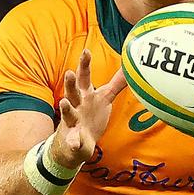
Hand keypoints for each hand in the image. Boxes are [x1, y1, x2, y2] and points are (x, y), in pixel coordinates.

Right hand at [51, 48, 126, 166]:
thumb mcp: (104, 98)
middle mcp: (76, 105)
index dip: (84, 64)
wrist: (75, 143)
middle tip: (69, 72)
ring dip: (66, 108)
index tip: (85, 51)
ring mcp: (72, 122)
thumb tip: (129, 68)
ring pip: (68, 113)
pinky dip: (74, 142)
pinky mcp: (73, 138)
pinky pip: (73, 140)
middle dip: (70, 83)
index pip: (84, 77)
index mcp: (85, 95)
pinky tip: (75, 143)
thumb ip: (115, 84)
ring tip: (64, 102)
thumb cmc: (90, 115)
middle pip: (72, 92)